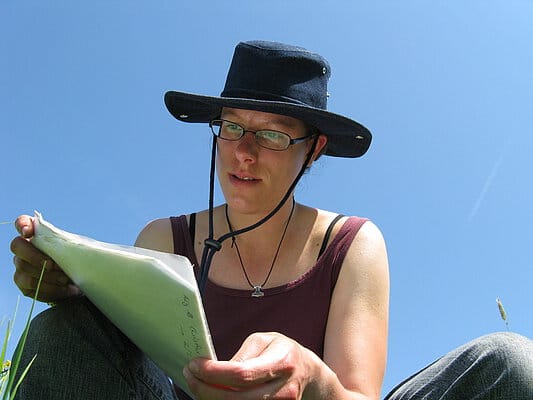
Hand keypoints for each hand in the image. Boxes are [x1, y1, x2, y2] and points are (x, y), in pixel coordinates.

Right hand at [10, 215, 79, 302]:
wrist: (80, 284)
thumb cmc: (78, 261)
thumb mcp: (76, 249)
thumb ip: (65, 242)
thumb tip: (63, 240)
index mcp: (37, 235)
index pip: (22, 223)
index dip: (22, 224)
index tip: (28, 231)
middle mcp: (24, 249)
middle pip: (17, 246)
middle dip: (35, 256)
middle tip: (53, 265)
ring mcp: (22, 267)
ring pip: (24, 269)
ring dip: (47, 276)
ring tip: (66, 280)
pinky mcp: (24, 285)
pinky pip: (32, 287)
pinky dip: (51, 289)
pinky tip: (65, 289)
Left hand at [183, 332, 327, 399]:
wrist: (307, 372)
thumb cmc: (282, 351)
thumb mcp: (265, 340)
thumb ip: (243, 355)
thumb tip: (217, 370)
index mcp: (282, 362)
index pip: (241, 374)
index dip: (213, 373)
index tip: (194, 365)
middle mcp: (284, 390)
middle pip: (236, 399)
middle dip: (205, 390)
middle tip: (190, 375)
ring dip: (211, 399)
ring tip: (197, 385)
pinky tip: (212, 394)